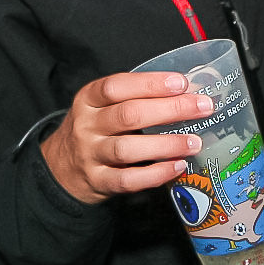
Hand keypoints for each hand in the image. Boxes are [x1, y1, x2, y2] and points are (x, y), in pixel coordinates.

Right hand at [40, 71, 214, 204]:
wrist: (62, 166)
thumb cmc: (94, 129)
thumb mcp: (101, 105)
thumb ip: (134, 97)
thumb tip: (184, 91)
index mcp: (88, 98)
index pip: (117, 86)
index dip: (150, 83)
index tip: (181, 83)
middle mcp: (87, 125)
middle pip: (128, 115)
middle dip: (170, 110)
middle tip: (201, 108)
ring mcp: (91, 155)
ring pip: (128, 149)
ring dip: (166, 144)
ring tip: (193, 142)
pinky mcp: (98, 181)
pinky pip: (128, 180)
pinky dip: (155, 174)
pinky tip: (176, 167)